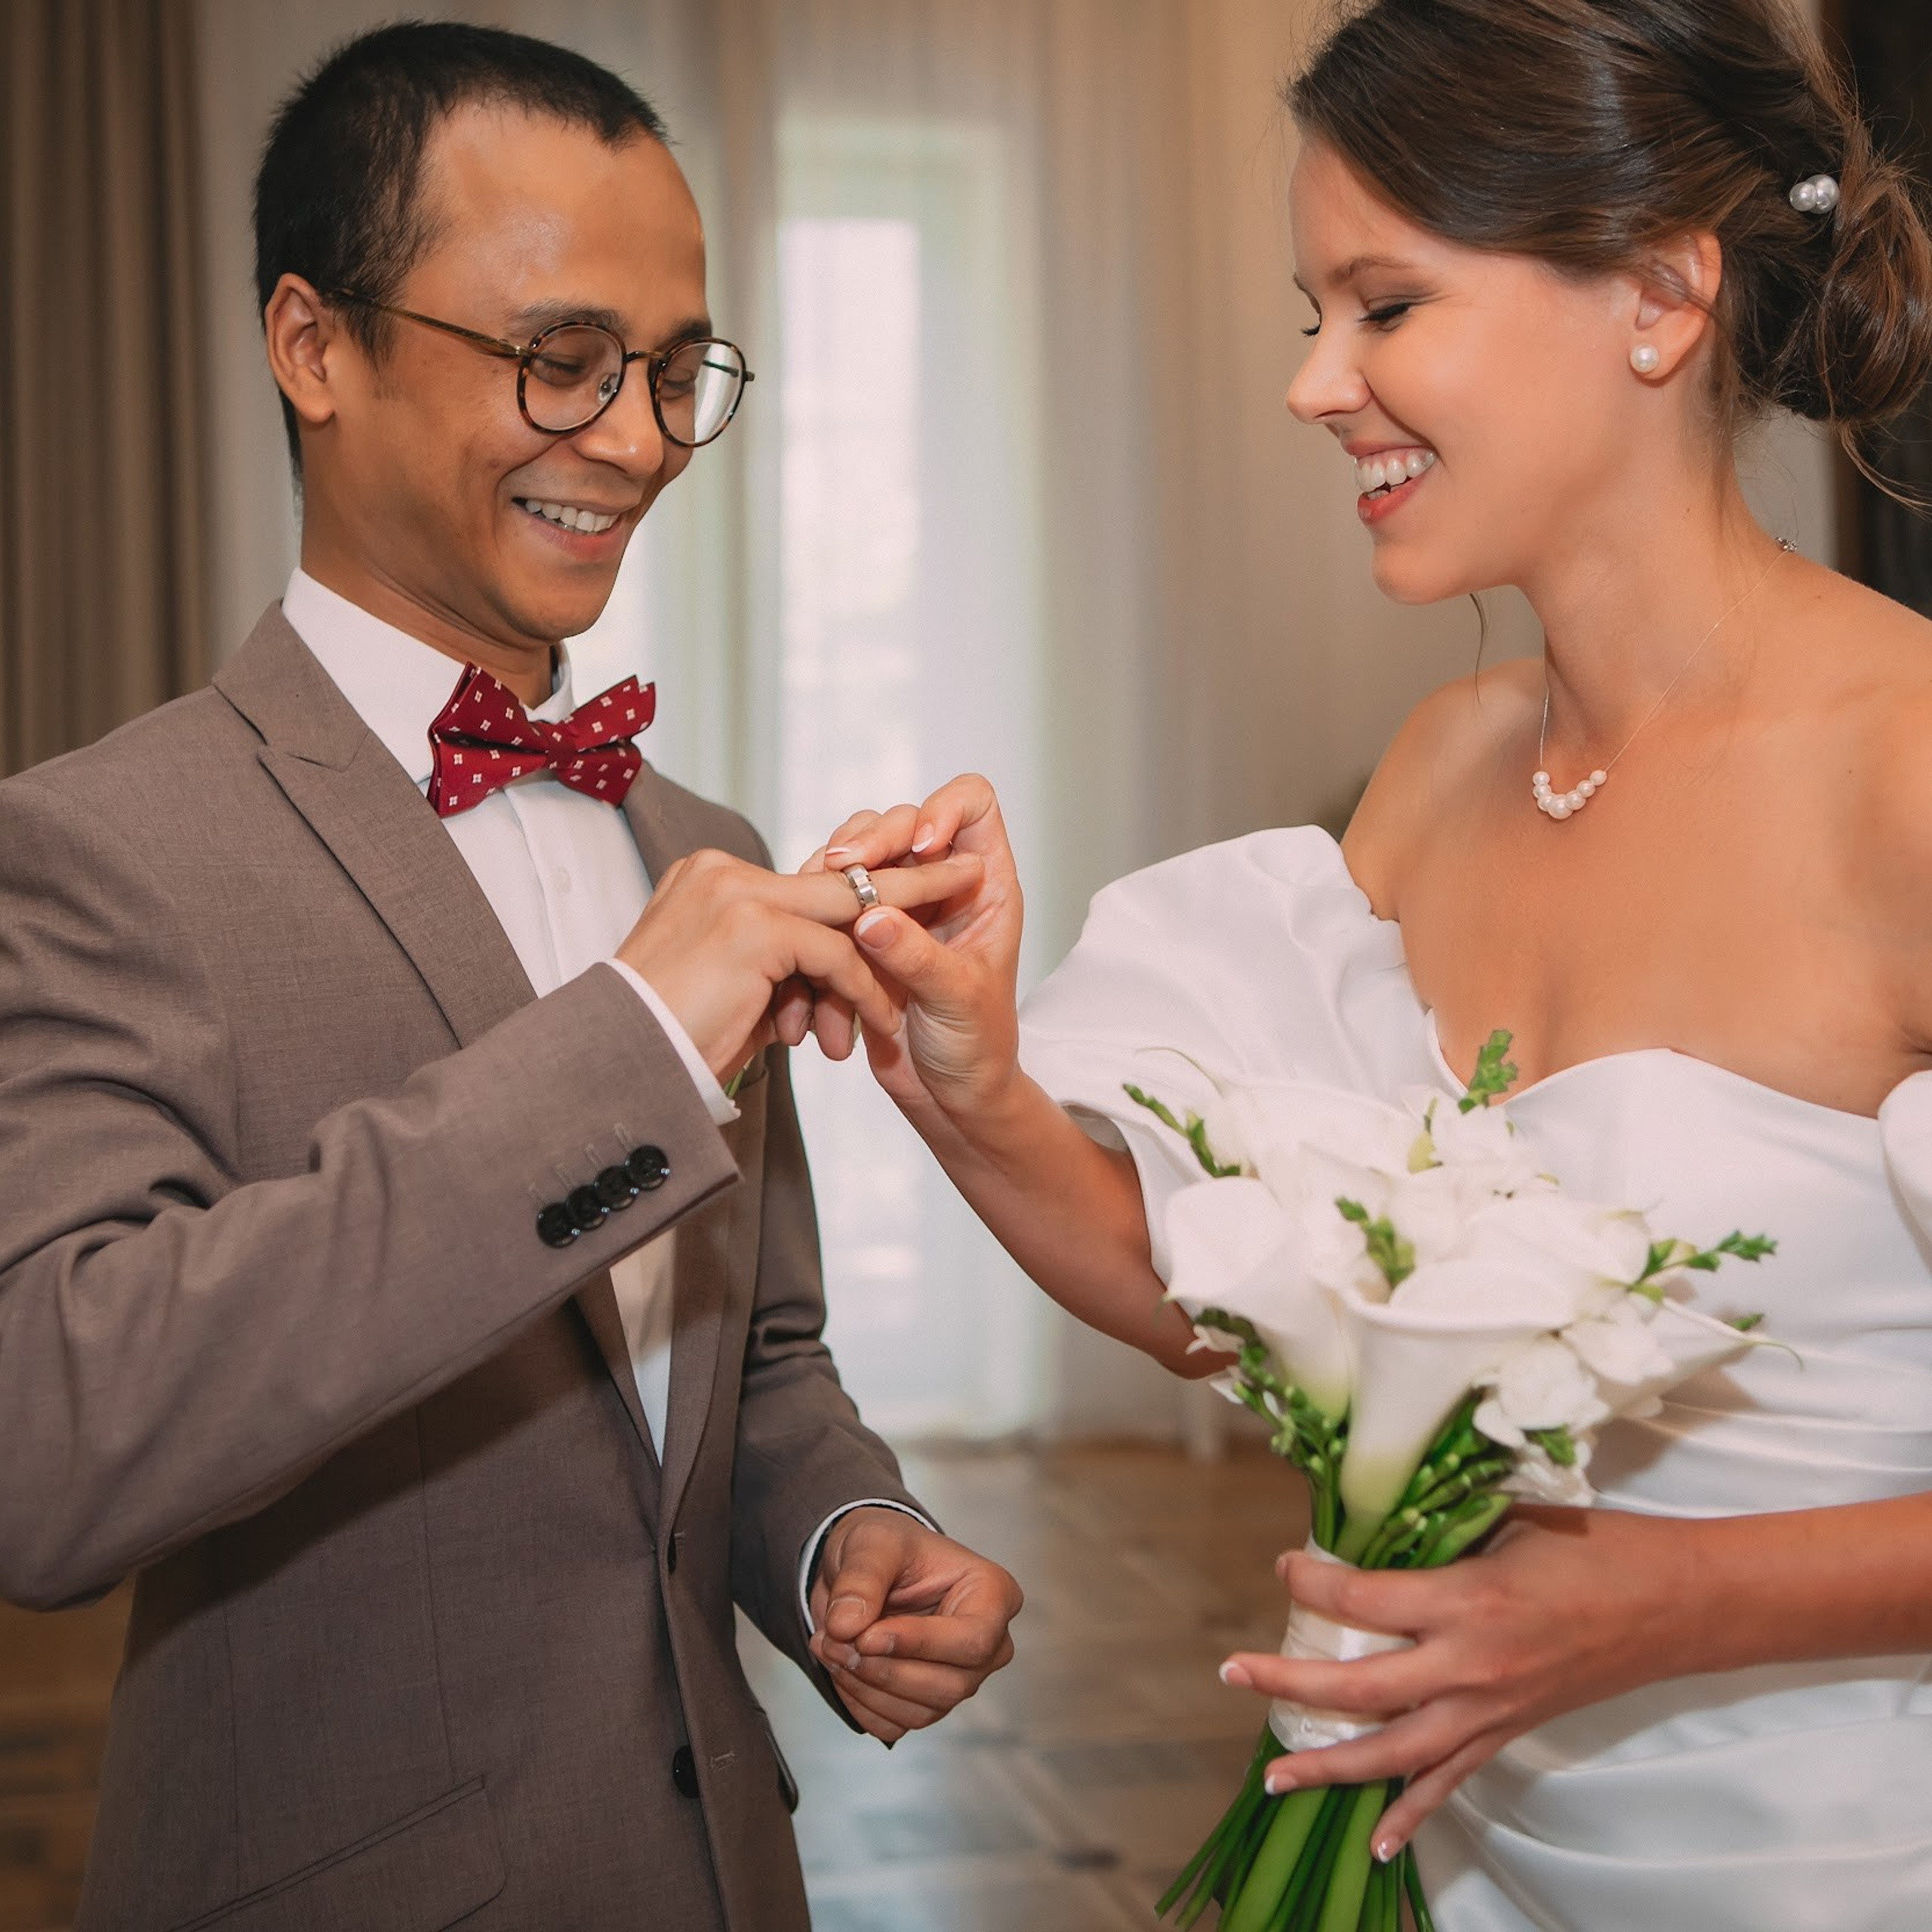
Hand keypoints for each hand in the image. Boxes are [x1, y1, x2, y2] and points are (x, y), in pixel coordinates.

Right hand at [616, 846, 978, 1083]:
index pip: (802, 880)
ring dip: (892, 945)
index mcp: (710, 878)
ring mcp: (736, 894)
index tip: (906, 893)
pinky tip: (883, 1023)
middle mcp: (721, 872)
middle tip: (963, 873)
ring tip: (940, 956)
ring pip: (842, 912)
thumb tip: (812, 970)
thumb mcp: (729, 991)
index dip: (860, 888)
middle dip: (906, 880)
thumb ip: (769, 964)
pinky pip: (836, 953)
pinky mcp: (752, 928)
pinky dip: (865, 990)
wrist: (626, 1071)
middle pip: (832, 877)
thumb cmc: (671, 1046)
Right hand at [802, 775, 1023, 1120]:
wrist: (947, 1099)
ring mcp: (895, 908)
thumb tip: (871, 915)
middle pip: (896, 822)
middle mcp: (937, 884)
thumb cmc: (978, 1049)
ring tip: (822, 926)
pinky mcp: (856, 937)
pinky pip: (822, 910)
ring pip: (851, 861)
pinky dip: (810, 931)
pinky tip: (811, 968)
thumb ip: (915, 955)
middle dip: (865, 840)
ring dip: (830, 889)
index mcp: (982, 884)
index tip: (919, 845)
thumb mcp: (955, 1001)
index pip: (970, 803)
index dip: (942, 806)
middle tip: (839, 867)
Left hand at [806, 1507, 1022, 1744]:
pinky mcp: (927, 1705)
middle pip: (949, 1684)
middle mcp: (988, 1644)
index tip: (866, 1636)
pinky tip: (840, 1667)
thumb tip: (848, 1627)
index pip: (973, 1639)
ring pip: (921, 1711)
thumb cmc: (886, 1545)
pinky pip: (895, 1724)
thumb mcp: (872, 1541)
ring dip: (864, 1686)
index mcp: (993, 1594)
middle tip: (834, 1640)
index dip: (919, 1645)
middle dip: (883, 1669)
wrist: (865, 1570)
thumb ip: (861, 1579)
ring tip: (830, 1645)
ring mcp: (960, 1679)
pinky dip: (859, 1703)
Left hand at [1217, 1508, 1683, 1859]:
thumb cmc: (1589, 1547)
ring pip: (1393, 1753)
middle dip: (1288, 1684)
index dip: (1312, 1585)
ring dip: (1328, 1767)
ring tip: (1272, 1776)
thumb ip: (1437, 1531)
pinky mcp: (1508, 1735)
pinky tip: (1374, 1845)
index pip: (1363, 1601)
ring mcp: (1490, 1712)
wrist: (1672, 1604)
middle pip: (1359, 1688)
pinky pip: (1449, 1784)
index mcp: (1468, 1600)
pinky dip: (1410, 1817)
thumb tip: (1369, 1524)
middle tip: (1232, 1672)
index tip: (1284, 1568)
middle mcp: (1471, 1667)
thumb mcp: (1506, 1520)